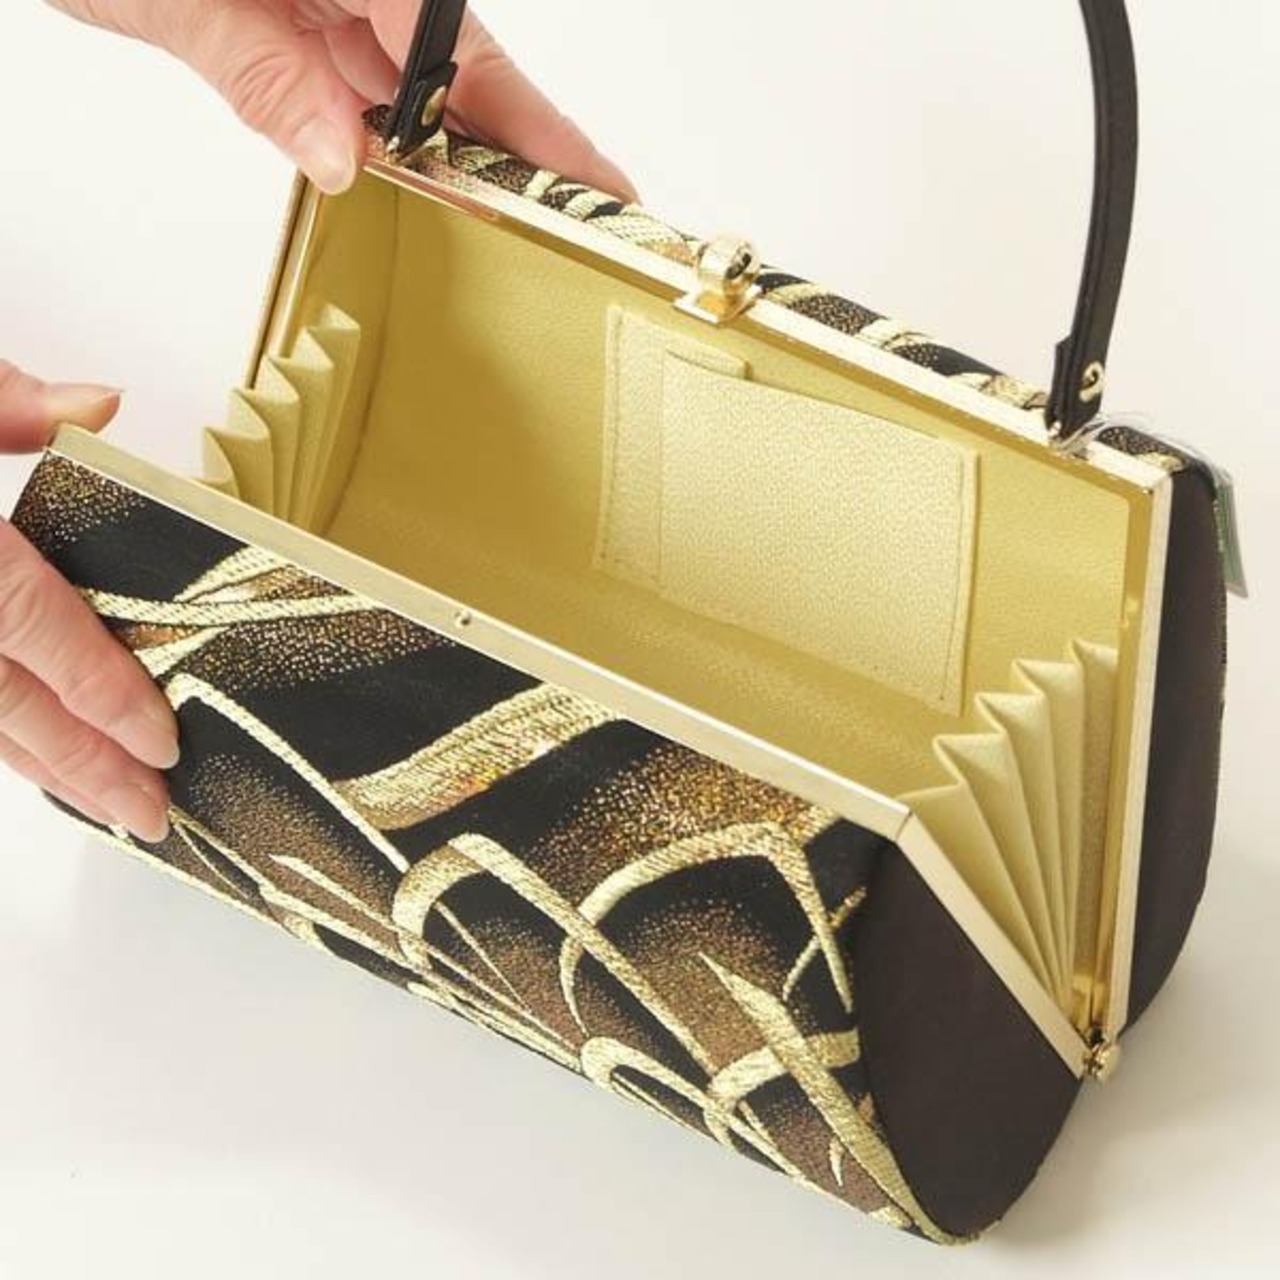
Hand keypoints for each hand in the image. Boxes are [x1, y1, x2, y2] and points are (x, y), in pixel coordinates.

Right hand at [0, 364, 177, 842]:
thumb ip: (3, 403)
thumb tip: (103, 402)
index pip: (42, 633)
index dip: (108, 696)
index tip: (161, 746)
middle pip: (6, 707)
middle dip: (84, 768)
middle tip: (150, 814)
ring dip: (30, 767)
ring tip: (96, 802)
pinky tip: (16, 755)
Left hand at [47, 1, 635, 198]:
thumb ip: (266, 76)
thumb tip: (346, 161)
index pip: (465, 54)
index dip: (540, 132)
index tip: (599, 189)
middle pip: (458, 70)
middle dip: (512, 152)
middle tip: (573, 230)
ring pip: (413, 81)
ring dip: (450, 155)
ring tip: (513, 226)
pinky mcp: (295, 9)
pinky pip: (359, 77)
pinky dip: (384, 133)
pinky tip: (412, 181)